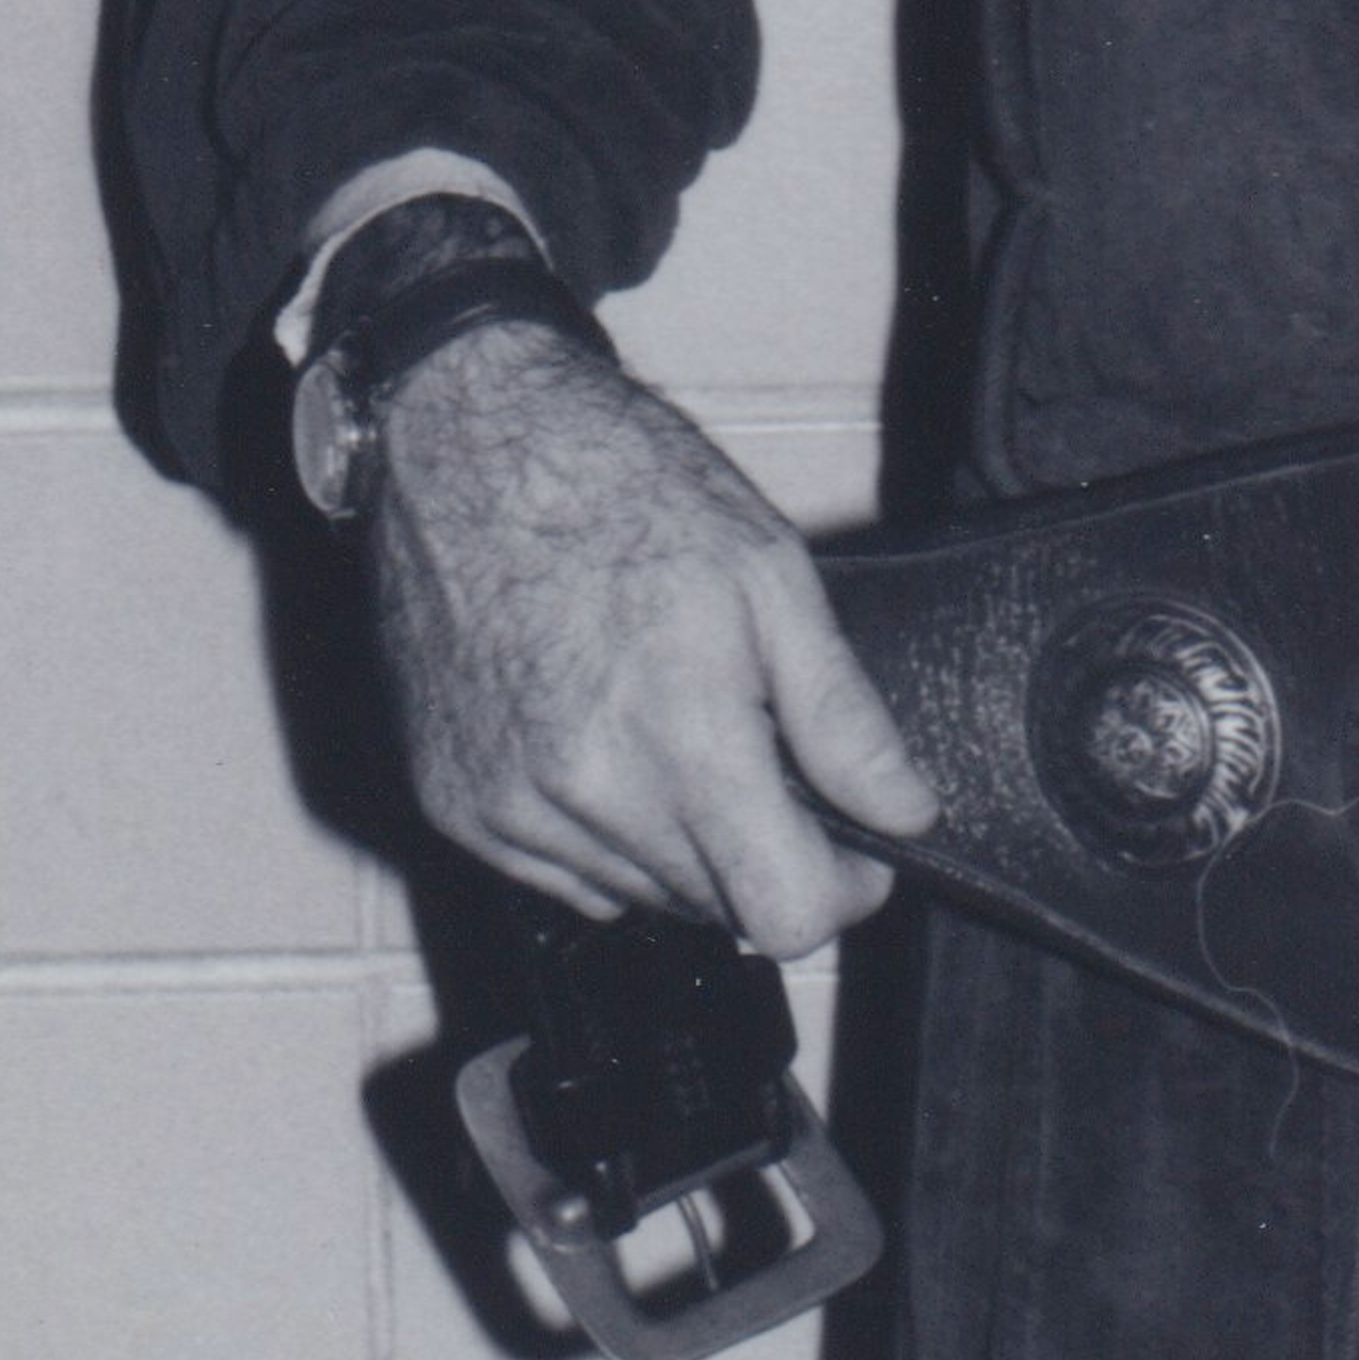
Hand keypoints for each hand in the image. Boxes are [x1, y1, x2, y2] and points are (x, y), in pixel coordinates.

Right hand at [366, 318, 936, 959]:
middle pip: (716, 910)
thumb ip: (842, 717)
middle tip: (760, 749)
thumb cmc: (622, 486)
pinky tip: (605, 741)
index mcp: (680, 737)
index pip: (783, 916)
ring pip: (639, 897)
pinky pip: (559, 875)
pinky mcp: (452, 805)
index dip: (840, 891)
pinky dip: (600, 834)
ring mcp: (509, 807)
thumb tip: (906, 813)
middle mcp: (587, 794)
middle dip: (762, 853)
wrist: (469, 442)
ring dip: (682, 846)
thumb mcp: (771, 576)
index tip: (852, 848)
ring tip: (674, 727)